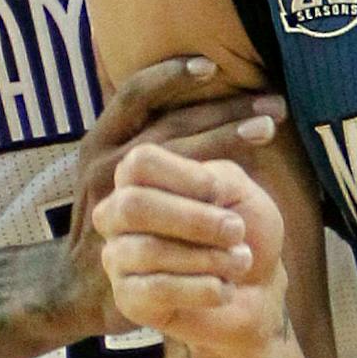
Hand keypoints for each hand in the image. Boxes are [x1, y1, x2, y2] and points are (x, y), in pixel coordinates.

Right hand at [70, 57, 285, 328]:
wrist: (83, 291)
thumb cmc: (128, 218)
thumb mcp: (134, 173)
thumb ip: (166, 145)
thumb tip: (221, 104)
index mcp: (104, 145)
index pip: (134, 98)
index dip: (169, 78)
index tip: (214, 66)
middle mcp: (102, 175)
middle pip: (164, 136)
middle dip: (224, 119)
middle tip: (273, 112)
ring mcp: (108, 222)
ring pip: (163, 191)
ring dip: (220, 180)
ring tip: (265, 162)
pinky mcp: (121, 270)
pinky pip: (168, 258)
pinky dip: (207, 249)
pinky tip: (247, 244)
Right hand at [92, 143, 288, 357]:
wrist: (257, 287)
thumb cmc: (241, 231)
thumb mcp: (239, 191)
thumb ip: (216, 180)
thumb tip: (200, 196)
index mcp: (139, 180)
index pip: (140, 163)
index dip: (187, 177)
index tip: (218, 193)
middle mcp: (117, 216)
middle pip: (134, 206)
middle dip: (195, 220)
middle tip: (236, 231)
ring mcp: (118, 259)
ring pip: (150, 250)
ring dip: (210, 257)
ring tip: (239, 262)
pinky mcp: (128, 299)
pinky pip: (158, 290)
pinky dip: (203, 288)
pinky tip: (224, 289)